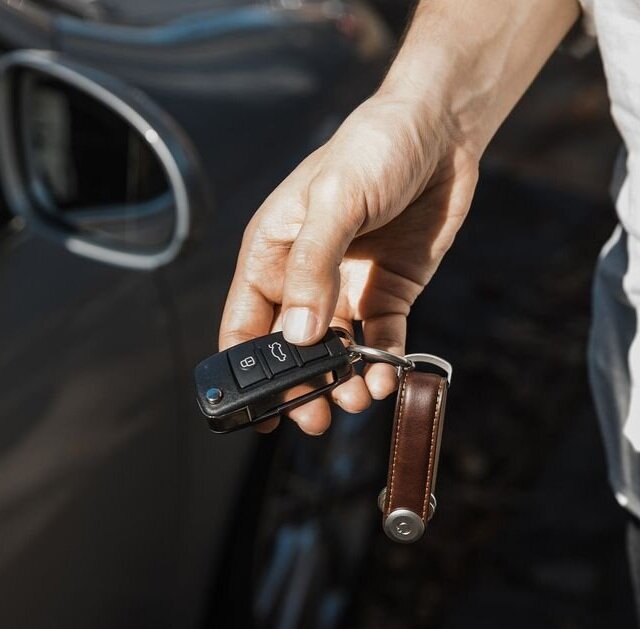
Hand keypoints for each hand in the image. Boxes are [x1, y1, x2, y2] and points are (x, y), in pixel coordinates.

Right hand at [220, 93, 478, 433]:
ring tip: (354, 398)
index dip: (245, 371)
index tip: (254, 411)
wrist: (438, 132)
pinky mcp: (387, 291)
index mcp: (272, 253)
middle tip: (312, 419)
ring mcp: (346, 287)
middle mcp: (304, 277)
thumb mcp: (334, 200)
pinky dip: (380, 362)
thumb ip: (312, 268)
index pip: (245, 324)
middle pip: (290, 349)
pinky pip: (380, 339)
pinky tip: (384, 377)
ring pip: (335, 352)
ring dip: (342, 381)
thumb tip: (296, 337)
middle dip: (298, 387)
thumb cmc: (372, 150)